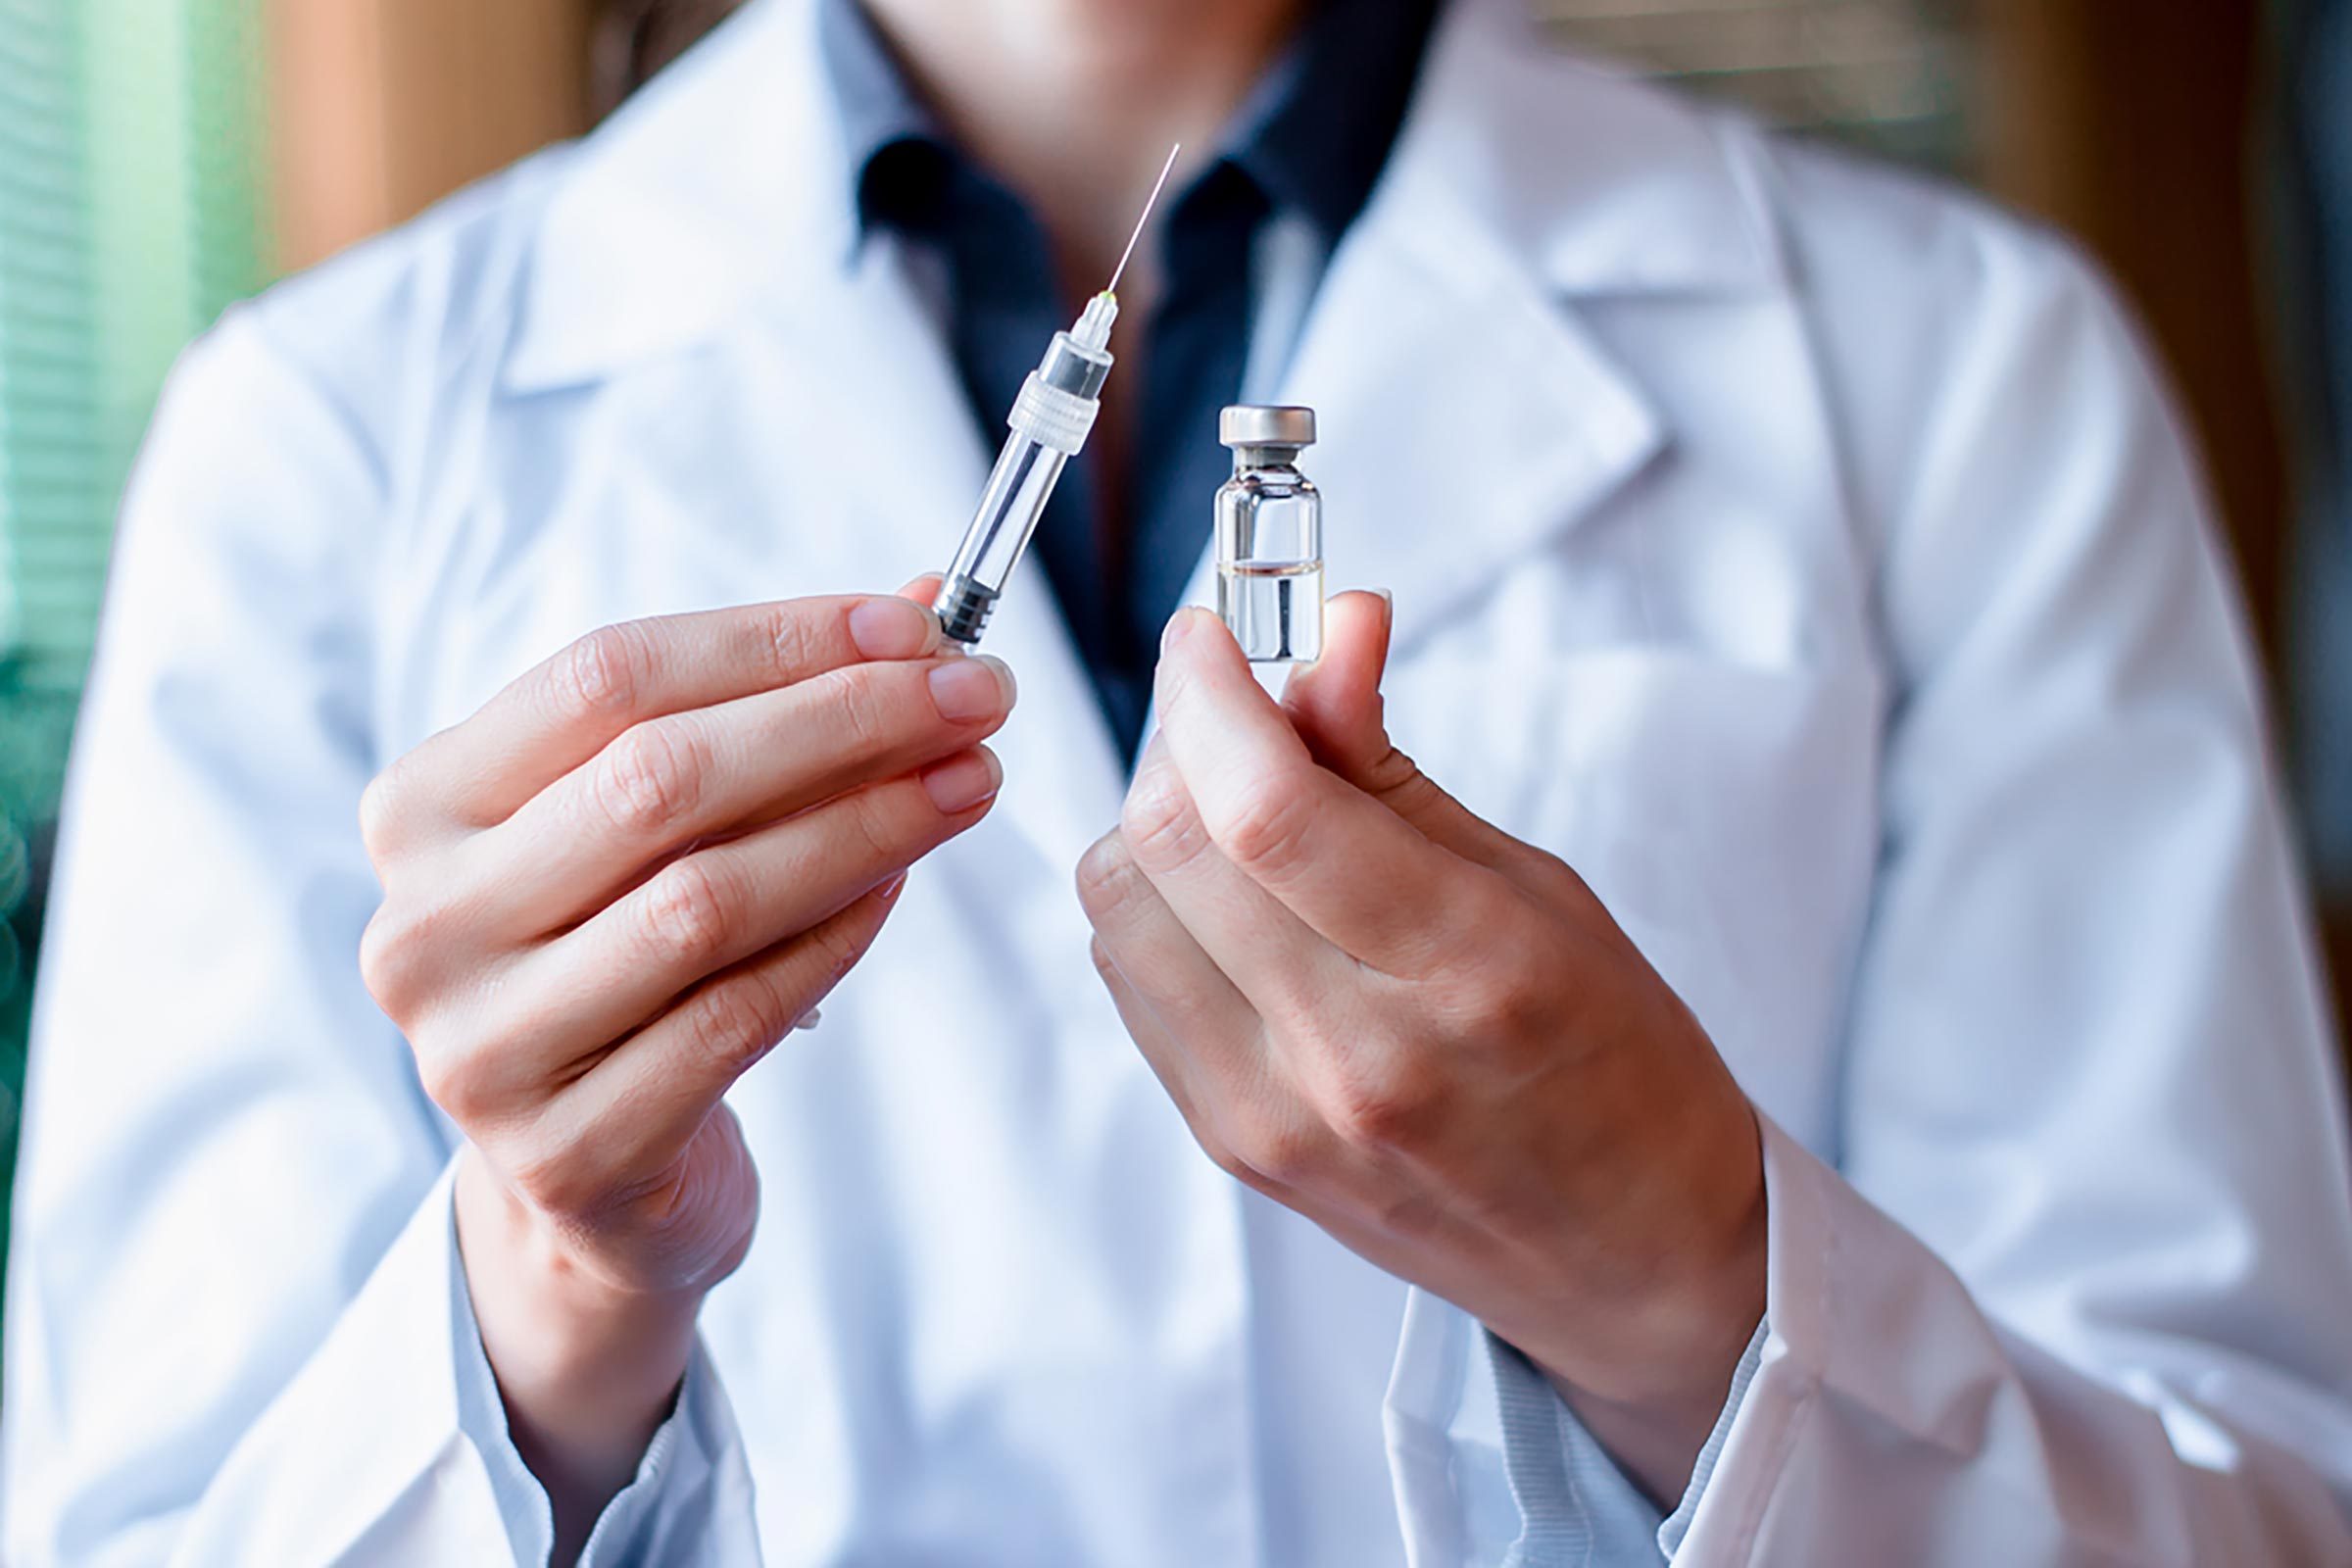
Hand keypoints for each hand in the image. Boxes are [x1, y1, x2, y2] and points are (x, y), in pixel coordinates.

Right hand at [359, 591, 1012, 1553]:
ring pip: (707, 899)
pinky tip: (902, 887)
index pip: (607, 675)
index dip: (774, 640)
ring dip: (865, 826)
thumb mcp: (660, 824)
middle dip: (844, 721)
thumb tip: (922, 608)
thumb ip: (764, 709)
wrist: (588, 1180)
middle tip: (977, 697)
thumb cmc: (626, 956)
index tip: (915, 627)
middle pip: (660, 779)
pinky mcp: (568, 1150)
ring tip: (969, 782)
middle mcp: (425, 925)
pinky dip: (836, 938)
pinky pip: (735, 1015)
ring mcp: (484, 1049)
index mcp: (424, 807)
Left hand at [1076, 594, 1764, 1502]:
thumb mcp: (1539, 889)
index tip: (1211, 629)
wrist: (1632, 1253)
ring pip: (1121, 908)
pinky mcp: (1229, 1144)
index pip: (1270, 809)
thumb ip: (1395, 766)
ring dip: (1157, 821)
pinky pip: (1133, 981)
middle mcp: (1349, 1055)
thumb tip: (1330, 632)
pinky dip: (1158, 906)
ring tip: (1239, 805)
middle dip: (1180, 735)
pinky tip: (1230, 895)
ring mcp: (1273, 1112)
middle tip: (1230, 698)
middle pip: (1169, 848)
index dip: (1215, 693)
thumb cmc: (1618, 1065)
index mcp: (1462, 973)